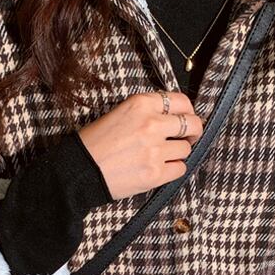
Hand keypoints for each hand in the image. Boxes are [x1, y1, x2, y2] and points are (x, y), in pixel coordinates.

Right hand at [78, 90, 203, 199]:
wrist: (80, 169)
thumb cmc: (95, 143)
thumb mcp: (120, 113)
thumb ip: (147, 111)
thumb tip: (172, 117)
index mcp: (141, 104)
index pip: (181, 101)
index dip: (188, 111)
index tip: (186, 118)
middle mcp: (151, 124)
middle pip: (192, 124)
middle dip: (194, 131)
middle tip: (188, 137)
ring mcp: (155, 150)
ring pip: (186, 149)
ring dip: (179, 153)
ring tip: (164, 156)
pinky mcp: (155, 173)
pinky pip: (180, 169)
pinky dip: (174, 169)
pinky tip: (162, 168)